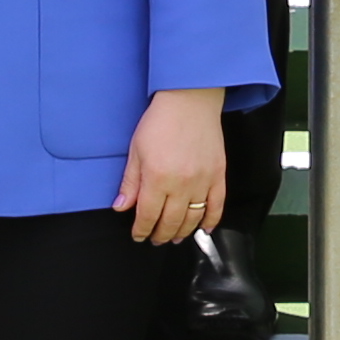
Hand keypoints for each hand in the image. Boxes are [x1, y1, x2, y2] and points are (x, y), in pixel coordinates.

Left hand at [117, 86, 230, 247]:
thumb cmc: (160, 121)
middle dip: (161, 235)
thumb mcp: (136, 150)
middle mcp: (181, 184)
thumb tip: (122, 206)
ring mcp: (203, 181)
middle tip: (156, 239)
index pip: (148, 215)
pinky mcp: (218, 175)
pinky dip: (211, 220)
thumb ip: (130, 182)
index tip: (139, 235)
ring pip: (193, 218)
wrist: (190, 100)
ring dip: (183, 232)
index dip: (141, 230)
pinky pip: (217, 205)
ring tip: (174, 237)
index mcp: (157, 178)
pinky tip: (204, 228)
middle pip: (171, 222)